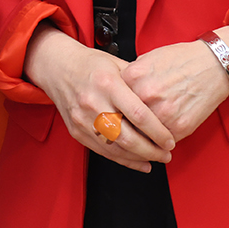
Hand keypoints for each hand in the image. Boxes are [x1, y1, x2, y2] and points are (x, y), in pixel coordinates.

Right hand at [23, 24, 175, 171]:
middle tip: (167, 154)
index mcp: (108, 84)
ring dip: (140, 158)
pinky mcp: (77, 132)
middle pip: (127, 137)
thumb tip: (164, 102)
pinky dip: (124, 160)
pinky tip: (140, 163)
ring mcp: (83, 120)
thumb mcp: (118, 65)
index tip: (170, 139)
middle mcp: (94, 103)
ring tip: (157, 158)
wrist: (58, 68)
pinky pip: (103, 152)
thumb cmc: (91, 65)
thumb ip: (139, 83)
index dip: (157, 131)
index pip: (138, 114)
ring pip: (115, 148)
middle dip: (152, 150)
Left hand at [121, 40, 228, 142]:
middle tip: (125, 130)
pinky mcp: (179, 127)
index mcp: (133, 77)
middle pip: (122, 122)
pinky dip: (158, 143)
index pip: (111, 102)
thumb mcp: (148, 59)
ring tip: (142, 138)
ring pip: (140, 137)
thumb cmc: (182, 60)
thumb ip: (130, 77)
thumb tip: (118, 92)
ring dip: (139, 141)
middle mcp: (146, 95)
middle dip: (122, 129)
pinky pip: (161, 143)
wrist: (212, 65)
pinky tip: (159, 138)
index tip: (113, 115)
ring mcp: (162, 112)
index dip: (112, 110)